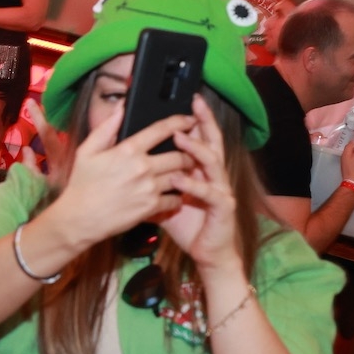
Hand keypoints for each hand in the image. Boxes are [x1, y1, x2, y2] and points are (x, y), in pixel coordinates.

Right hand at [53, 108, 191, 246]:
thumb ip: (106, 128)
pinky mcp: (151, 207)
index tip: (189, 120)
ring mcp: (149, 188)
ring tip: (184, 173)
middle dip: (188, 153)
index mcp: (128, 150)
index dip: (180, 122)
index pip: (161, 130)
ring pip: (181, 176)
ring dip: (185, 174)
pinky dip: (177, 197)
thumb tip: (121, 108)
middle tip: (190, 153)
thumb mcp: (87, 151)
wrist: (79, 219)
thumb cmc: (81, 185)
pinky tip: (172, 194)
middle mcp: (142, 167)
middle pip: (179, 155)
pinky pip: (175, 199)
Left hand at [160, 93, 240, 272]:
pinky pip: (209, 192)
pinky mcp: (223, 207)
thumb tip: (130, 166)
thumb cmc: (187, 225)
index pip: (199, 138)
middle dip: (204, 122)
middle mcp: (214, 175)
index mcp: (201, 170)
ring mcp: (220, 189)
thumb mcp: (164, 200)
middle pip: (212, 142)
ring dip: (196, 149)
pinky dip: (193, 184)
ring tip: (180, 138)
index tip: (187, 101)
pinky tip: (179, 178)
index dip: (195, 120)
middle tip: (193, 106)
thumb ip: (151, 181)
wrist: (206, 252)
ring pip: (212, 162)